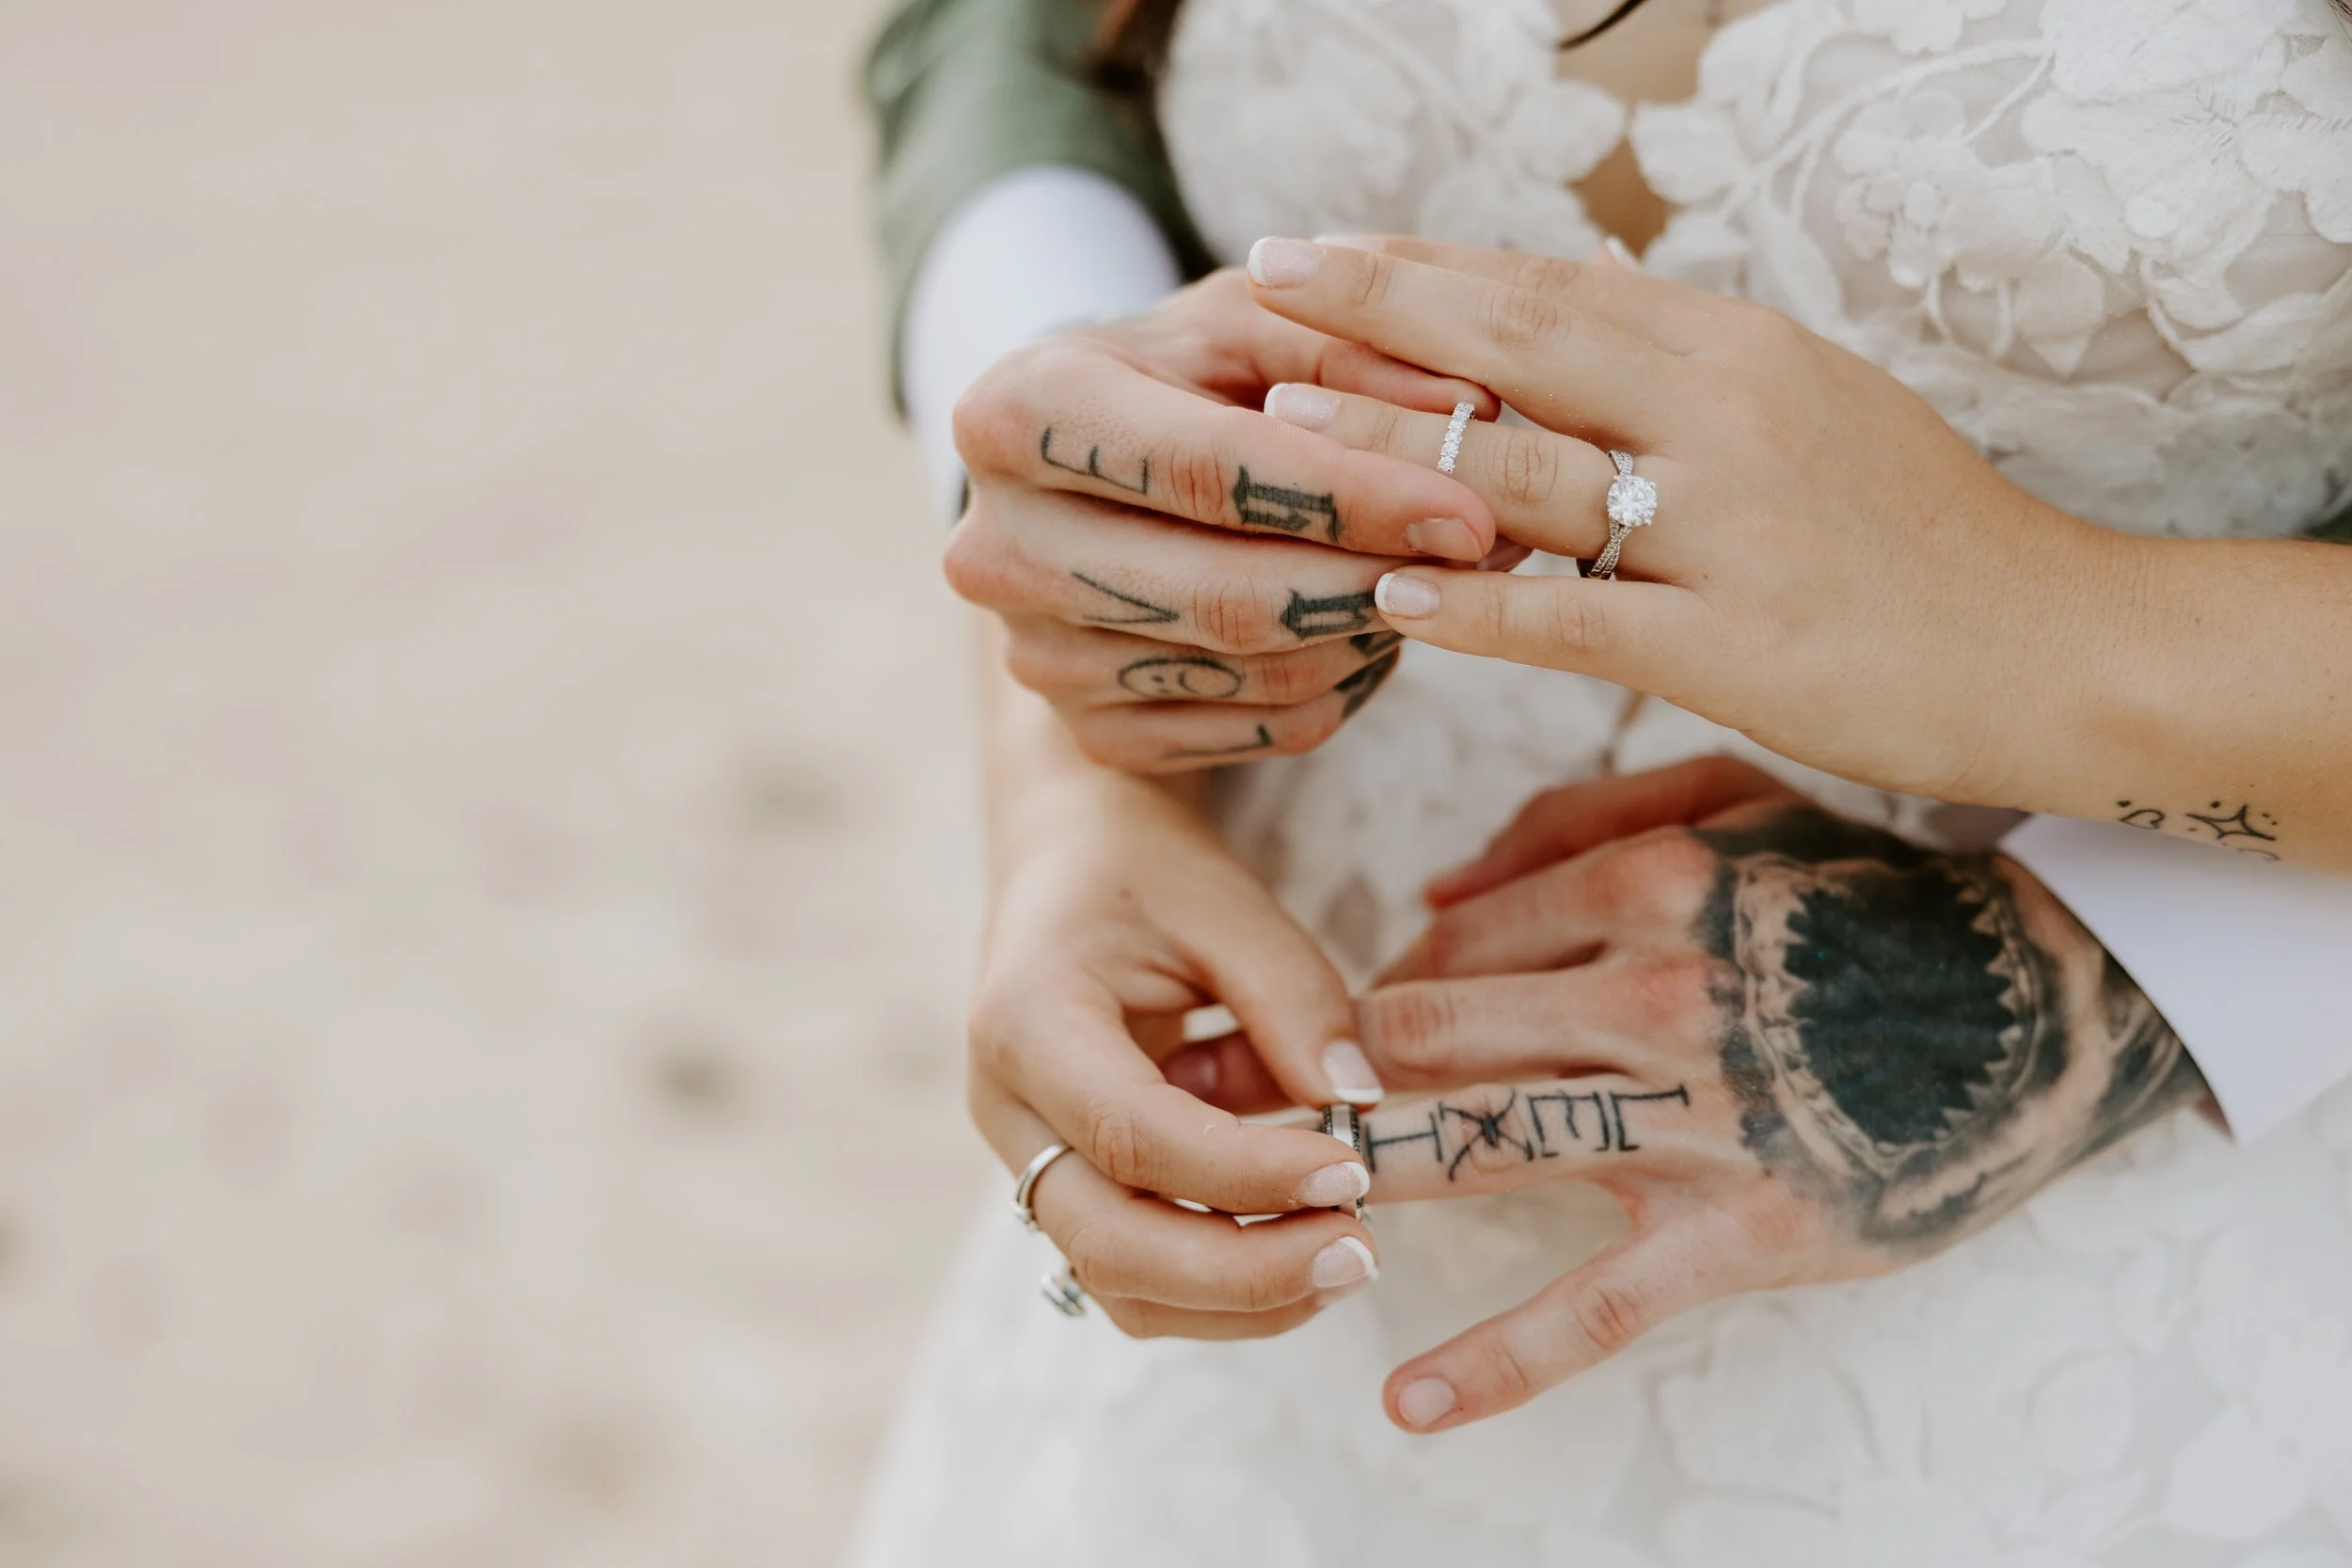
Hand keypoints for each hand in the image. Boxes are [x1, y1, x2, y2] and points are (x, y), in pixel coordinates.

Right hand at [944, 268, 1505, 773]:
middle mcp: (999, 547)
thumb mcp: (1248, 322)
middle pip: (1226, 596)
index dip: (1350, 494)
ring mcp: (1037, 657)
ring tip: (1448, 573)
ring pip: (1257, 673)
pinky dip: (1347, 682)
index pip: (1206, 469)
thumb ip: (1353, 344)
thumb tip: (1473, 400)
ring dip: (1376, 631)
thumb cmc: (1180, 377)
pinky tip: (1377, 622)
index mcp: (1016, 412)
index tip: (1470, 508)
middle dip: (1376, 578)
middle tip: (1488, 555)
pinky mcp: (1089, 734)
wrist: (1083, 474)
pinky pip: (1261, 731)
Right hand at [969, 760, 1386, 1338]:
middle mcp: (1007, 1108)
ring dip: (1239, 1300)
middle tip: (1362, 1252)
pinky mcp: (1065, 1185)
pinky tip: (1304, 1253)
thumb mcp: (1226, 902)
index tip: (1352, 1171)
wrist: (1068, 861)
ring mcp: (1027, 1158)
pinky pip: (1133, 1273)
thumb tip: (1357, 1102)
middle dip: (1245, 1273)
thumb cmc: (1144, 871)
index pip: (1134, 1134)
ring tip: (1348, 1261)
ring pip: (1118, 1283)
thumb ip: (1292, 995)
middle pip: (1110, 1241)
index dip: (1246, 1174)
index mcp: (1027, 1020)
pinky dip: (1220, 1291)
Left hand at [1223, 756, 2204, 1427]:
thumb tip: (1427, 893)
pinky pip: (1593, 1311)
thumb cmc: (1860, 898)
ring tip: (1285, 1212)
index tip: (1361, 1036)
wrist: (2039, 1006)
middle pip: (1430, 1037)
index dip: (1386, 990)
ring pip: (1480, 1146)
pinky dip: (1494, 1365)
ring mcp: (1695, 1122)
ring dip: (1372, 1177)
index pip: (1449, 942)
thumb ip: (1565, 823)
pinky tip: (1405, 1403)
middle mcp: (1655, 995)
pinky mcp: (1740, 1235)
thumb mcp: (1728, 801)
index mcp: (1645, 883)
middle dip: (1349, 1076)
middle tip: (1301, 1114)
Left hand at [1242, 236, 2114, 805]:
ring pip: (1533, 475)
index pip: (1549, 289)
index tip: (1318, 247)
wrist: (2062, 645)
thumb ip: (1688, 345)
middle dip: (1380, 310)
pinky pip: (1580, 617)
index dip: (1423, 267)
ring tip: (1281, 419)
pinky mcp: (1740, 646)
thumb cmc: (1922, 531)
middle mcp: (1731, 416)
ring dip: (1396, 445)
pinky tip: (1386, 589)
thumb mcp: (1815, 400)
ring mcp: (1735, 530)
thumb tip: (1593, 267)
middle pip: (1524, 345)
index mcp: (1739, 351)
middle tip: (1261, 282)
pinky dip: (1476, 605)